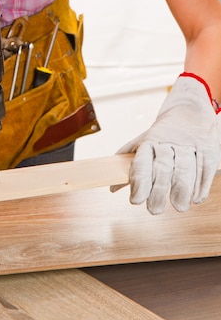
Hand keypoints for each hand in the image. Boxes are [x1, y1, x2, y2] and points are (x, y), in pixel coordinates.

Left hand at [112, 74, 220, 213]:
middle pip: (162, 167)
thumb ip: (130, 166)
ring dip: (181, 190)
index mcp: (150, 142)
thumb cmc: (162, 134)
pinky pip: (204, 167)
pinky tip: (196, 198)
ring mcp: (189, 145)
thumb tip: (112, 189)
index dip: (139, 182)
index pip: (142, 163)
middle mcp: (168, 143)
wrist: (188, 109)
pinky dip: (201, 185)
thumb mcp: (144, 144)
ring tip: (179, 207)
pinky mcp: (207, 148)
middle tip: (154, 210)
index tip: (135, 201)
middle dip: (158, 190)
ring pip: (184, 168)